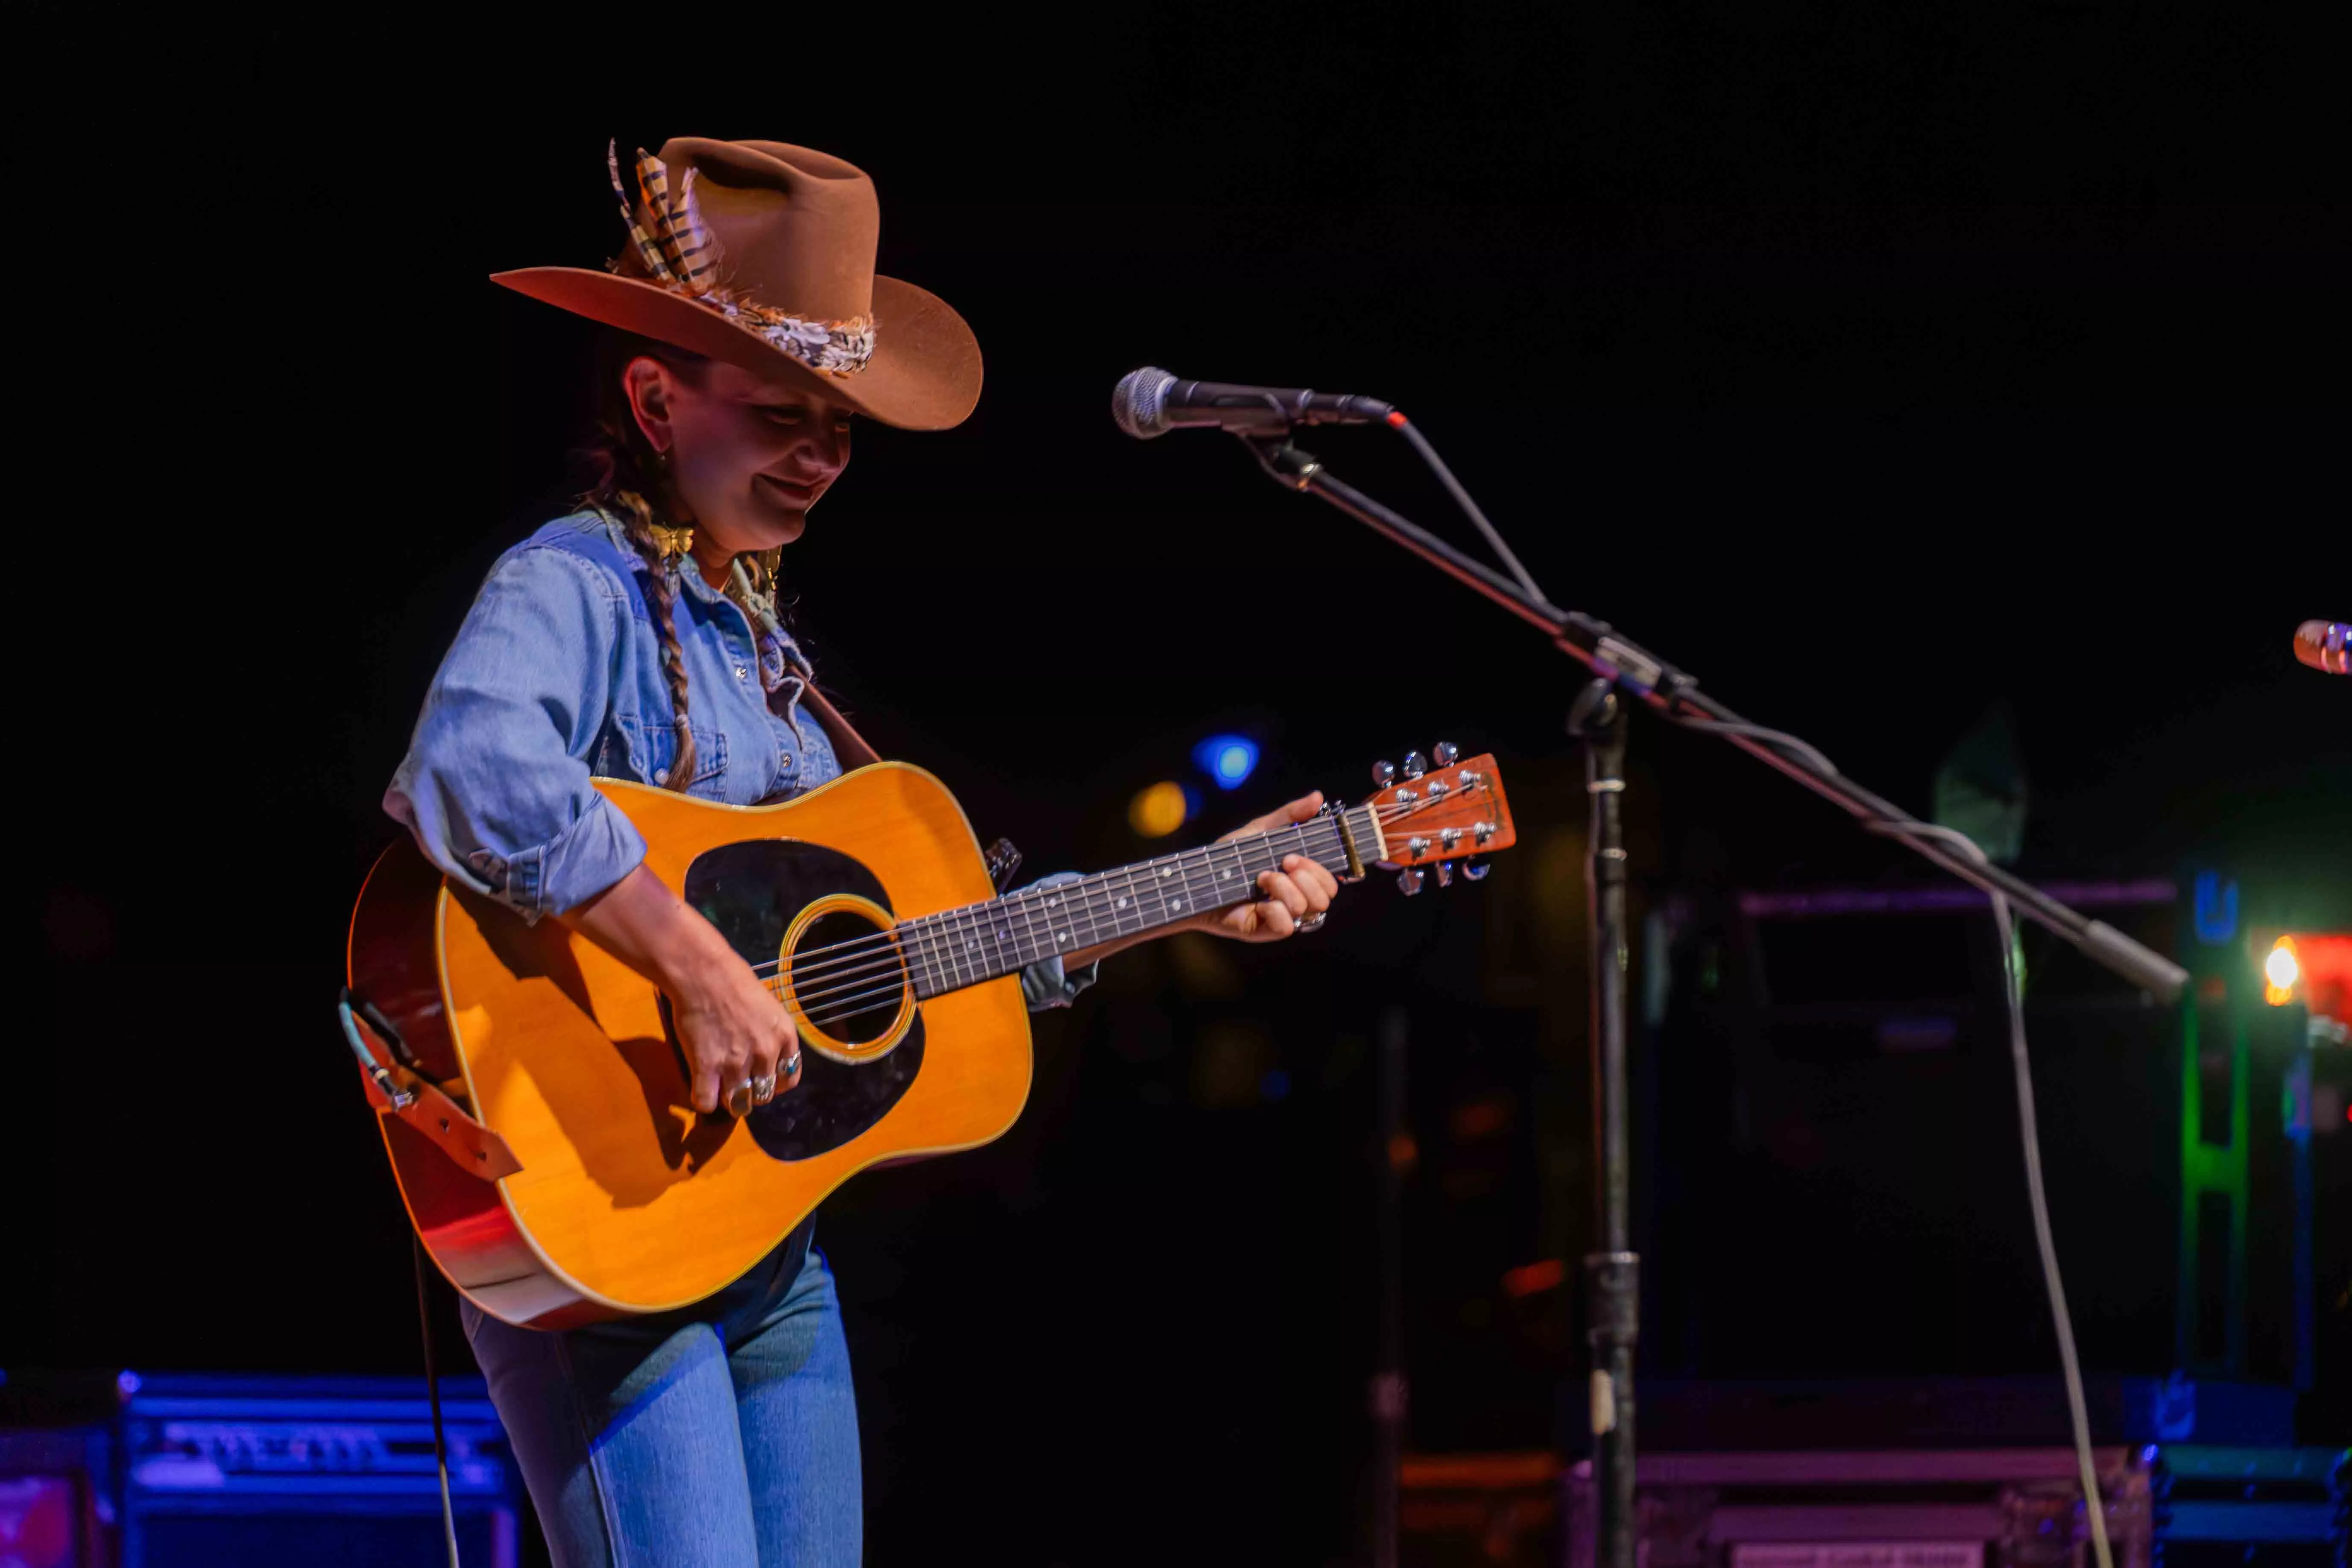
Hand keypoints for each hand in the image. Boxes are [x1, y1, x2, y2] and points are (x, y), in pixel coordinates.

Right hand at [667, 950, 803, 1115]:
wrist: (703, 973)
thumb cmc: (734, 982)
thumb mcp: (769, 1008)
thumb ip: (771, 1036)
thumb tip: (764, 1060)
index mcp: (784, 1037)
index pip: (789, 1079)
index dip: (774, 1084)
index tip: (761, 1079)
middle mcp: (765, 1053)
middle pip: (763, 1095)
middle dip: (751, 1093)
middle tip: (737, 1082)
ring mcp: (735, 1062)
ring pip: (738, 1104)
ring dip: (728, 1100)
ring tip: (719, 1087)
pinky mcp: (706, 1067)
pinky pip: (706, 1102)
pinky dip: (703, 1100)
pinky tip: (701, 1088)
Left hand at [1194, 791, 1341, 942]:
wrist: (1198, 878)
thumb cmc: (1229, 857)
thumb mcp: (1260, 830)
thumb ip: (1290, 815)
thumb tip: (1317, 796)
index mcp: (1298, 879)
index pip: (1330, 882)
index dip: (1320, 870)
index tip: (1293, 855)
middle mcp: (1295, 899)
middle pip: (1325, 898)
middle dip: (1307, 877)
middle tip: (1283, 863)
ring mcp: (1282, 917)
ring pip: (1308, 910)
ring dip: (1285, 889)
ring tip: (1262, 878)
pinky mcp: (1266, 931)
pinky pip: (1288, 927)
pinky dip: (1276, 911)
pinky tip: (1259, 903)